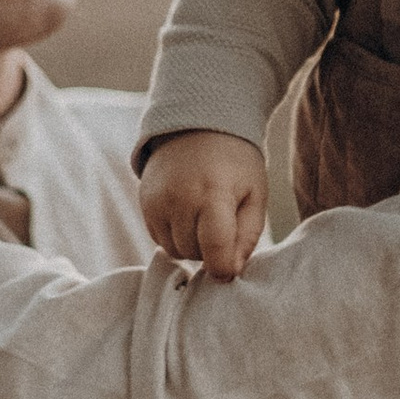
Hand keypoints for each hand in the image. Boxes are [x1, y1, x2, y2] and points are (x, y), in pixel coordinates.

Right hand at [139, 127, 269, 279]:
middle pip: (194, 253)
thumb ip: (247, 236)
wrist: (198, 125)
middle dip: (210, 251)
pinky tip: (188, 214)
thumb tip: (230, 272)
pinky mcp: (144, 203)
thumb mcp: (255, 194)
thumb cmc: (236, 164)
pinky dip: (175, 236)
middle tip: (223, 227)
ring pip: (175, 250)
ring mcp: (157, 200)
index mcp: (213, 193)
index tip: (230, 271)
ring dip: (192, 245)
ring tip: (205, 219)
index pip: (214, 248)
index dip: (224, 269)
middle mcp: (180, 197)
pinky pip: (160, 239)